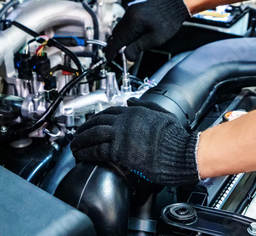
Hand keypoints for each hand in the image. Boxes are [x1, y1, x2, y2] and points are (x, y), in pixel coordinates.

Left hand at [71, 99, 199, 185]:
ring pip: (92, 135)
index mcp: (133, 111)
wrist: (180, 150)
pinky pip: (96, 150)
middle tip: (77, 135)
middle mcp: (123, 120)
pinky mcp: (118, 150)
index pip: (108, 112)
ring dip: (81, 141)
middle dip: (84, 128)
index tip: (90, 123)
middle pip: (96, 121)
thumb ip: (144, 106)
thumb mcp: (160, 113)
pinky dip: (86, 152)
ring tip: (74, 146)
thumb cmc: (175, 135)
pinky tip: (81, 155)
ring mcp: (119, 135)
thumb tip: (132, 101)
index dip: (96, 118)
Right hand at [105, 0, 189, 60]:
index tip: (109, 59)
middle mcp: (128, 15)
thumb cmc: (169, 20)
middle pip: (115, 35)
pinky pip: (125, 24)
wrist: (176, 4)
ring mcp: (130, 12)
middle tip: (119, 55)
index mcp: (132, 23)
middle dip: (116, 46)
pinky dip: (126, 32)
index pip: (116, 41)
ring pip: (119, 29)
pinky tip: (135, 37)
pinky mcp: (134, 10)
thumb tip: (126, 56)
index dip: (111, 52)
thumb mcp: (154, 39)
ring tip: (130, 47)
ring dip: (121, 39)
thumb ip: (138, 47)